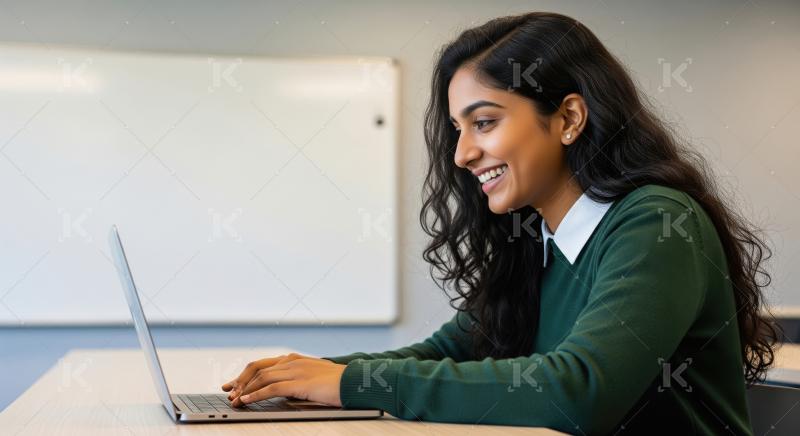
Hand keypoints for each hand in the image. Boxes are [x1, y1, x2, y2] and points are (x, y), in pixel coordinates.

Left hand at [221, 353, 345, 407]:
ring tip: (236, 400)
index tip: (234, 384)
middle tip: (229, 391)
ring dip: (245, 390)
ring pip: (261, 377)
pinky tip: (248, 400)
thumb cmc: (338, 382)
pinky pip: (272, 388)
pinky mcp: (300, 383)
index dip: (246, 374)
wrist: (355, 382)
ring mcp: (295, 370)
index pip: (264, 364)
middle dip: (240, 380)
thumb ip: (298, 379)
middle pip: (257, 367)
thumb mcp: (314, 377)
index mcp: (295, 359)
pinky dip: (256, 394)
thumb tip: (284, 390)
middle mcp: (292, 361)